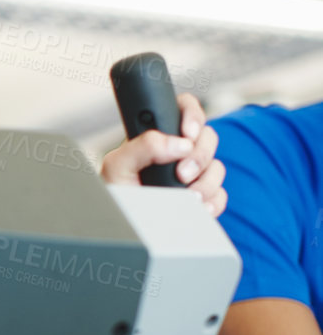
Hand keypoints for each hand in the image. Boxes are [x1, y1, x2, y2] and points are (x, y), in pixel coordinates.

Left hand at [99, 92, 225, 216]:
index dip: (192, 115)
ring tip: (187, 197)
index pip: (184, 108)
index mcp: (158, 136)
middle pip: (208, 137)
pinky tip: (197, 208)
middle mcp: (178, 151)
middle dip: (199, 156)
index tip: (188, 134)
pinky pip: (220, 194)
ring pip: (217, 167)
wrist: (123, 225)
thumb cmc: (115, 193)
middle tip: (182, 174)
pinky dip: (212, 202)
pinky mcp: (203, 197)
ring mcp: (193, 174)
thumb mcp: (117, 166)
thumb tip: (179, 144)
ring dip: (206, 182)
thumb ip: (142, 146)